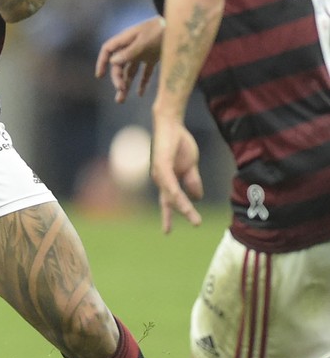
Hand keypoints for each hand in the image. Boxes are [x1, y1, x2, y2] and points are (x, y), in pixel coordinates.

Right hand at [95, 17, 163, 102]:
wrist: (181, 25)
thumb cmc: (160, 29)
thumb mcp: (144, 41)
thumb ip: (129, 52)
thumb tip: (113, 62)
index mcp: (125, 40)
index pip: (108, 50)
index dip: (102, 62)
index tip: (100, 76)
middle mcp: (131, 47)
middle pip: (119, 65)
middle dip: (117, 79)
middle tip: (120, 91)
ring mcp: (142, 52)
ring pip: (130, 71)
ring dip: (126, 85)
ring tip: (121, 100)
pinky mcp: (152, 57)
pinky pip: (145, 72)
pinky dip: (142, 83)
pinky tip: (140, 94)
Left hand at [150, 118, 202, 232]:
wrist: (172, 125)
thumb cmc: (179, 144)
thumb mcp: (190, 166)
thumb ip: (192, 182)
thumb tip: (197, 198)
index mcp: (167, 181)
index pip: (167, 202)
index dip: (168, 216)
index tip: (166, 232)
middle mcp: (160, 179)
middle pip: (169, 201)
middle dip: (177, 214)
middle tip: (182, 228)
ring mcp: (159, 172)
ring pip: (171, 194)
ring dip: (183, 206)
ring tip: (194, 218)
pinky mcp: (161, 164)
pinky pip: (169, 182)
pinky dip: (175, 192)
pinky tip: (179, 200)